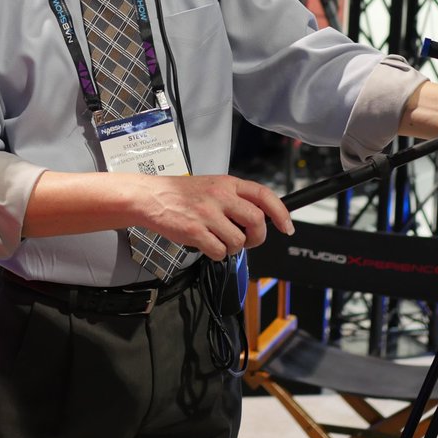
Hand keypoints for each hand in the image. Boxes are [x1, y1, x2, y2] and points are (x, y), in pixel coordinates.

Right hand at [139, 174, 293, 260]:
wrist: (150, 197)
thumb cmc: (180, 193)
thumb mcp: (213, 186)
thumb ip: (235, 199)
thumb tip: (259, 218)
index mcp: (227, 183)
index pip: (264, 195)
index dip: (281, 212)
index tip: (286, 227)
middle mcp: (220, 196)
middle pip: (256, 221)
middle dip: (256, 237)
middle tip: (246, 240)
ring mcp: (207, 214)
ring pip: (238, 241)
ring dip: (232, 247)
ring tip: (218, 240)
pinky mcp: (194, 230)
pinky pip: (218, 251)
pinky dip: (215, 253)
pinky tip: (206, 244)